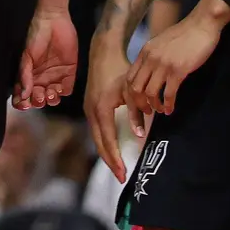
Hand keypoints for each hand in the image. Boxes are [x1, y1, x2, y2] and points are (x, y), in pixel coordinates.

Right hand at [14, 10, 77, 109]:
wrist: (53, 20)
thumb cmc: (36, 36)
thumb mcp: (26, 55)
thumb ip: (24, 75)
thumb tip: (22, 94)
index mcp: (29, 76)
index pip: (23, 95)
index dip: (23, 103)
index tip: (25, 103)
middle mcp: (41, 79)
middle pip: (39, 99)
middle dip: (38, 101)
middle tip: (39, 96)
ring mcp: (55, 76)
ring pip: (53, 97)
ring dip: (51, 99)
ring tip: (49, 92)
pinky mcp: (69, 72)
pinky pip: (67, 88)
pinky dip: (63, 92)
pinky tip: (59, 87)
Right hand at [85, 37, 131, 181]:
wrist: (103, 51)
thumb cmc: (120, 68)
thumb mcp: (131, 90)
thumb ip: (136, 112)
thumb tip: (140, 135)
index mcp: (101, 109)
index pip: (108, 140)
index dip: (116, 158)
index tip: (124, 173)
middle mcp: (91, 112)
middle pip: (99, 144)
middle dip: (110, 162)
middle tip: (122, 178)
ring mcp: (88, 109)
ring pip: (97, 138)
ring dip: (107, 153)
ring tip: (118, 168)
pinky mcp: (90, 106)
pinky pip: (97, 130)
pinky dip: (104, 142)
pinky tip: (112, 149)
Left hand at [126, 5, 221, 116]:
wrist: (201, 24)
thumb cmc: (184, 34)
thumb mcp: (160, 43)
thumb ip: (152, 56)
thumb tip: (148, 73)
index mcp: (144, 52)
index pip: (128, 78)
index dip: (131, 94)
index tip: (139, 102)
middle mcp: (150, 58)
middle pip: (135, 88)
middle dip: (139, 104)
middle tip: (148, 111)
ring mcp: (164, 64)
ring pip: (150, 93)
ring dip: (155, 106)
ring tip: (161, 110)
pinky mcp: (179, 70)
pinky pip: (169, 93)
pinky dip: (168, 104)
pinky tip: (171, 109)